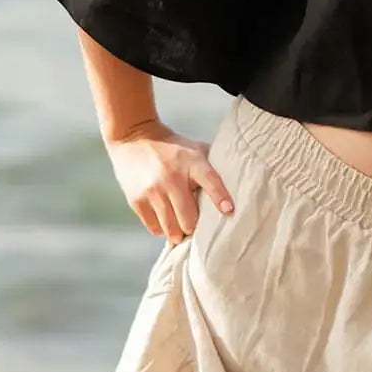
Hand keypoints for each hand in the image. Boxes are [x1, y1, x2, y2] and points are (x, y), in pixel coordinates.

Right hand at [105, 121, 234, 242]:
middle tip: (195, 226)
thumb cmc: (173, 148)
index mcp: (192, 162)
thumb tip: (238, 185)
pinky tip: (165, 221)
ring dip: (178, 233)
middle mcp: (172, 177)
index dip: (220, 197)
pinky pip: (154, 228)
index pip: (210, 181)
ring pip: (171, 229)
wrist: (133, 139)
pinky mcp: (136, 200)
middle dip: (194, 227)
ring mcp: (152, 190)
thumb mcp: (194, 150)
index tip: (229, 211)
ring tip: (181, 229)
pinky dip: (162, 229)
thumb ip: (212, 166)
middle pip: (189, 219)